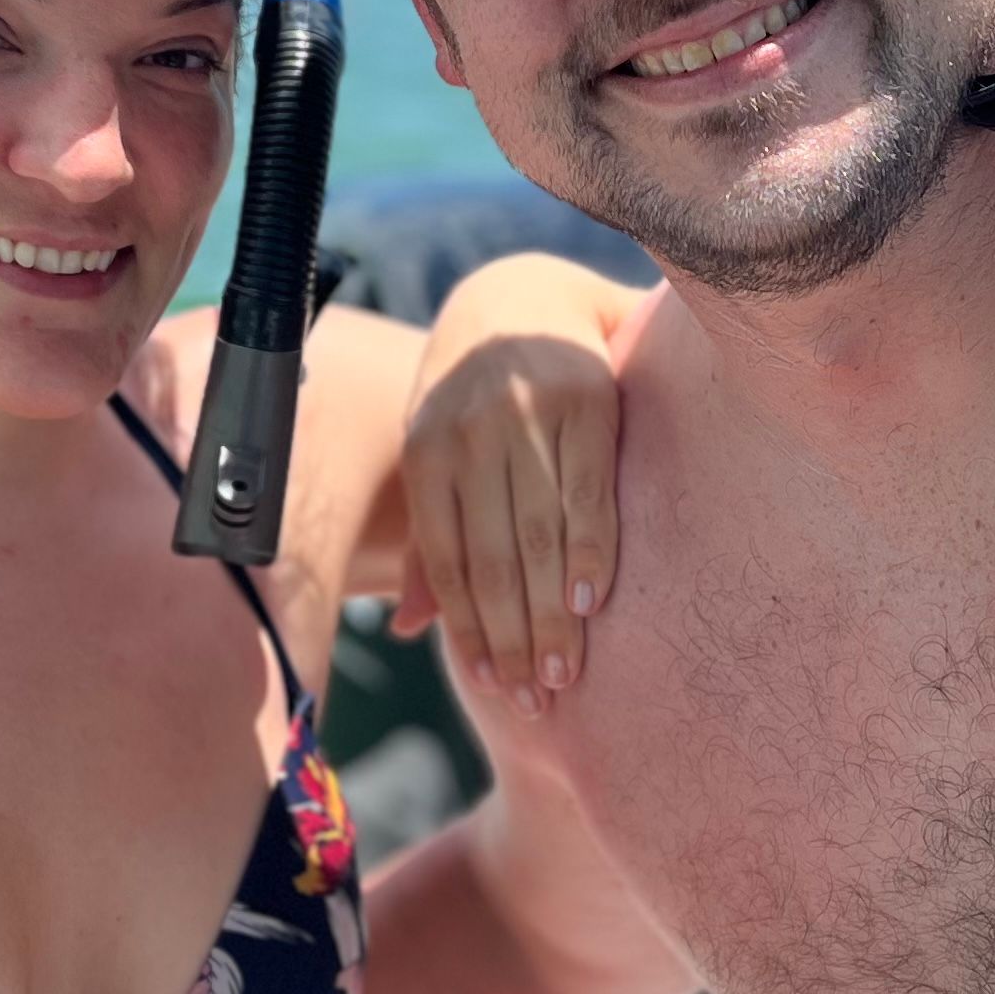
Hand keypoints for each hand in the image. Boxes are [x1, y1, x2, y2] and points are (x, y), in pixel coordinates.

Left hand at [399, 259, 628, 721]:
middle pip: (492, 558)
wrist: (520, 293)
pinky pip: (589, 490)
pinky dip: (590, 550)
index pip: (446, 561)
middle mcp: (471, 437)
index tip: (492, 688)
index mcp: (427, 455)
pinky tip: (592, 601)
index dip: (468, 630)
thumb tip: (402, 630)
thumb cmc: (471, 397)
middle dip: (513, 638)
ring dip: (551, 613)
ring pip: (539, 533)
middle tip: (534, 701)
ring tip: (565, 672)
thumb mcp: (435, 454)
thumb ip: (426, 540)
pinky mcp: (585, 401)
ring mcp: (527, 417)